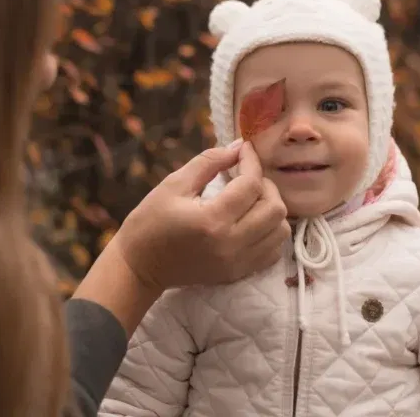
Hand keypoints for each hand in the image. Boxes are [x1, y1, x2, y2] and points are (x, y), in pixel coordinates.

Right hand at [112, 141, 289, 291]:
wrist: (139, 267)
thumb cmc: (150, 222)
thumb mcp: (174, 184)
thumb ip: (209, 162)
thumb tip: (238, 146)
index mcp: (212, 220)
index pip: (251, 184)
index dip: (251, 161)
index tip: (244, 150)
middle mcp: (231, 244)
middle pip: (274, 208)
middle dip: (265, 185)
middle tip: (246, 177)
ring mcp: (237, 263)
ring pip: (280, 230)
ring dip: (271, 209)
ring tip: (250, 200)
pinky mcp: (238, 273)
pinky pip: (273, 251)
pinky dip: (269, 232)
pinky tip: (252, 221)